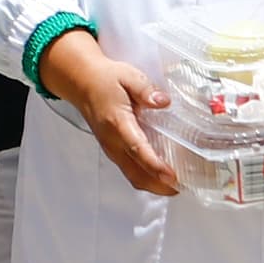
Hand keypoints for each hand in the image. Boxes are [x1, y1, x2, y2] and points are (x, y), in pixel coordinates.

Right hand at [39, 30, 179, 197]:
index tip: (171, 176)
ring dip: (153, 185)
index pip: (137, 149)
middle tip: (182, 187)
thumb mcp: (127, 75)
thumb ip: (145, 89)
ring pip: (132, 176)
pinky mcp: (113, 150)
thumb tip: (163, 102)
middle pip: (136, 173)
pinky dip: (146, 178)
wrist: (81, 83)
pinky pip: (129, 171)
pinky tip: (160, 176)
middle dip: (158, 185)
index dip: (155, 165)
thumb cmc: (105, 79)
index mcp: (117, 122)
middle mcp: (112, 141)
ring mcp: (111, 148)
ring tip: (175, 186)